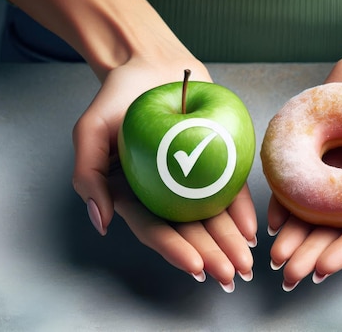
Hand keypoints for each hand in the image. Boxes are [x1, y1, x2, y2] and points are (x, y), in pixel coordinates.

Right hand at [71, 58, 256, 291]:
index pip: (154, 229)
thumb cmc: (116, 99)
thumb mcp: (90, 131)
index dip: (175, 251)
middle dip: (211, 256)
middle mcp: (164, 193)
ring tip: (246, 263)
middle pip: (188, 231)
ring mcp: (191, 179)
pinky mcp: (214, 162)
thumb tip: (101, 222)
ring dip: (230, 242)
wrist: (150, 65)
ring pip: (212, 217)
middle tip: (231, 276)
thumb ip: (89, 175)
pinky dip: (240, 211)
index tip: (197, 266)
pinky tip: (252, 229)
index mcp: (134, 194)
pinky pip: (229, 190)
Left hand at [268, 59, 341, 290]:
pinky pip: (296, 182)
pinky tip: (271, 220)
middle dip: (311, 253)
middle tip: (287, 275)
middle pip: (334, 228)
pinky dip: (283, 202)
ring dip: (293, 236)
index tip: (322, 270)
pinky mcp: (315, 153)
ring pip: (311, 211)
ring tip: (275, 256)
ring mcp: (335, 172)